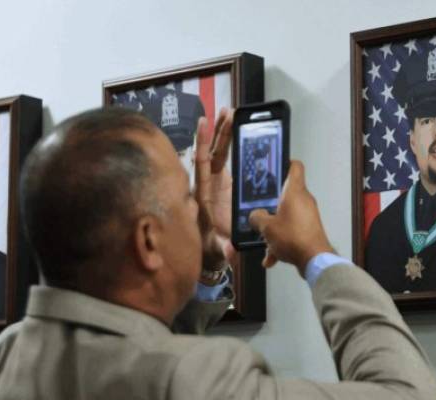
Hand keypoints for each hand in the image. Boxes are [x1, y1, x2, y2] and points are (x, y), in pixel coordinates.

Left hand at [194, 108, 235, 270]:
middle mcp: (206, 185)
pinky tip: (235, 129)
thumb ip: (223, 250)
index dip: (202, 144)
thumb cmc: (211, 249)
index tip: (202, 124)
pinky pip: (225, 160)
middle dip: (217, 132)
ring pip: (218, 153)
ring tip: (230, 112)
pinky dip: (230, 144)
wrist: (212, 250)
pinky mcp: (223, 184)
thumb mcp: (217, 250)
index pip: (201, 165)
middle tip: (225, 112)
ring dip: (224, 133)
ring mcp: (215, 183)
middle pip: (210, 153)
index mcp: (202, 195)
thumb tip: (230, 252)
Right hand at [249, 161, 333, 275]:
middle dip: (270, 201)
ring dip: (274, 227)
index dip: (284, 162)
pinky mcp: (310, 229)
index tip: (272, 166)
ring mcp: (308, 215)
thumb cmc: (291, 236)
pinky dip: (281, 241)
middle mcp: (304, 200)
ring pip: (287, 215)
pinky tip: (271, 258)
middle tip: (257, 204)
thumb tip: (255, 215)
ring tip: (263, 239)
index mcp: (294, 191)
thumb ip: (257, 217)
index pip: (295, 166)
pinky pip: (292, 230)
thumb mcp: (267, 226)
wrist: (314, 260)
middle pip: (286, 192)